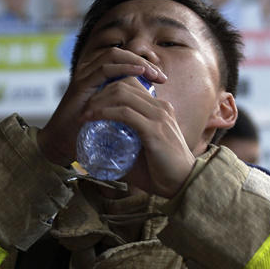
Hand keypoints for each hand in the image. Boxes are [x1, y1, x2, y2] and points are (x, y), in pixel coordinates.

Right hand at [37, 47, 165, 166]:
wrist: (61, 145)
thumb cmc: (87, 135)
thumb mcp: (112, 117)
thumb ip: (125, 108)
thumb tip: (151, 107)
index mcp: (96, 76)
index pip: (122, 59)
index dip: (142, 62)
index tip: (160, 75)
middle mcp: (89, 71)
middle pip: (120, 53)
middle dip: (143, 61)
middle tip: (161, 75)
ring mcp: (84, 76)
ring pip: (113, 55)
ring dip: (136, 62)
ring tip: (154, 73)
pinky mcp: (80, 84)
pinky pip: (104, 69)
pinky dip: (124, 67)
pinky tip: (140, 72)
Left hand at [80, 76, 196, 197]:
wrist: (184, 184)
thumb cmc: (162, 172)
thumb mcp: (141, 151)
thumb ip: (124, 146)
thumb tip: (98, 150)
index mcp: (160, 108)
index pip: (131, 84)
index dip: (108, 90)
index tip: (92, 106)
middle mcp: (160, 107)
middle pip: (124, 84)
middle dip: (99, 93)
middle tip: (84, 110)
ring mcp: (158, 116)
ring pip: (122, 94)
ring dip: (98, 102)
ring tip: (85, 115)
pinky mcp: (154, 129)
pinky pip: (124, 112)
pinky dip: (104, 113)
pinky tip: (92, 119)